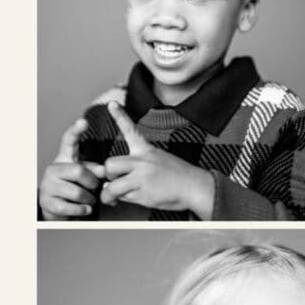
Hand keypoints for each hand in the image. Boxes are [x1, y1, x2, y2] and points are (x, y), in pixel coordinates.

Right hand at [39, 118, 105, 219]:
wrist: (59, 209)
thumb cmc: (78, 188)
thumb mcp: (89, 177)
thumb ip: (97, 171)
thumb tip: (103, 170)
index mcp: (65, 159)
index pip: (68, 141)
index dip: (76, 131)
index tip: (84, 121)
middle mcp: (53, 169)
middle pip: (78, 170)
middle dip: (92, 182)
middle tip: (95, 188)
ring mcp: (47, 185)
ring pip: (76, 192)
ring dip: (89, 199)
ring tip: (90, 200)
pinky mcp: (46, 202)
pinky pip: (69, 207)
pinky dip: (82, 210)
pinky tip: (85, 209)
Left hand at [101, 102, 215, 219]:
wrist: (196, 187)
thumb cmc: (179, 177)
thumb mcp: (160, 161)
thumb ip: (138, 166)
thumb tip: (114, 180)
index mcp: (147, 151)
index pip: (131, 130)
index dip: (120, 116)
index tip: (112, 103)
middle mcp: (143, 162)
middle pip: (110, 164)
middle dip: (109, 175)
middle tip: (116, 181)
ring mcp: (142, 177)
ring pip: (111, 184)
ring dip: (109, 193)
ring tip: (114, 196)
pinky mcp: (142, 193)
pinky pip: (122, 197)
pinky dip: (123, 201)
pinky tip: (135, 198)